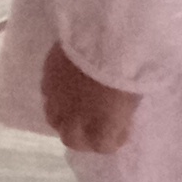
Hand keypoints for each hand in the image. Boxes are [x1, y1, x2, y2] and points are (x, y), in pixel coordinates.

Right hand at [42, 40, 141, 155]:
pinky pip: (48, 95)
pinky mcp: (46, 77)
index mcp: (102, 125)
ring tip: (78, 107)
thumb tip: (118, 114)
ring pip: (53, 119)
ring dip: (66, 118)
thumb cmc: (129, 66)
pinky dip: (58, 97)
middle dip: (84, 138)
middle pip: (72, 140)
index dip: (113, 141)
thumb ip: (122, 112)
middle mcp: (75, 118)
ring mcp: (56, 98)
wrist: (103, 35)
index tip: (123, 128)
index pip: (102, 147)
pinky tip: (68, 86)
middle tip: (96, 126)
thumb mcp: (135, 94)